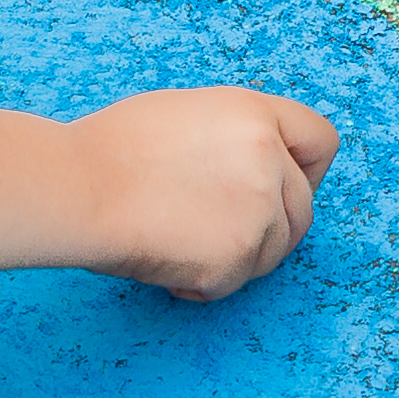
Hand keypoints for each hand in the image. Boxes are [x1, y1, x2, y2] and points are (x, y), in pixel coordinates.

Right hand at [70, 86, 339, 301]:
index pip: (321, 142)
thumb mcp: (189, 115)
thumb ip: (237, 138)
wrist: (78, 188)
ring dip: (237, 256)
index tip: (283, 186)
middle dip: (270, 226)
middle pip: (303, 209)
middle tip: (220, 230)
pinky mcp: (235, 260)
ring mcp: (257, 214)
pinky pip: (234, 282)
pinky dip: (204, 282)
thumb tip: (259, 168)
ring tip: (183, 241)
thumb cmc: (112, 149)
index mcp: (256, 116)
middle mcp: (269, 161)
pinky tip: (167, 260)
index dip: (305, 170)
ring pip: (273, 252)